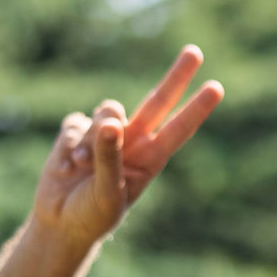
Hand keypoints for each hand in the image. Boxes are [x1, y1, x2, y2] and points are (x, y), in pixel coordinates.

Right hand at [32, 46, 223, 248]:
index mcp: (150, 160)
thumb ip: (110, 156)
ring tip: (81, 167)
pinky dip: (69, 145)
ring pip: (107, 112)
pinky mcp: (77, 132)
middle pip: (157, 102)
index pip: (177, 129)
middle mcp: (133, 142)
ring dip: (92, 138)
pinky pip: (75, 124)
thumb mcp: (106, 191)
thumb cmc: (92, 214)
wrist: (60, 224)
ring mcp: (105, 134)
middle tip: (195, 52)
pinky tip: (66, 167)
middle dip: (176, 77)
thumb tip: (111, 121)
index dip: (196, 109)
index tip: (217, 88)